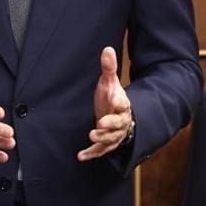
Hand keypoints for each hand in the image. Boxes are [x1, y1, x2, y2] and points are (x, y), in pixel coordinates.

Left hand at [77, 46, 132, 161]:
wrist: (117, 115)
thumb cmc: (112, 97)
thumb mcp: (110, 81)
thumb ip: (109, 68)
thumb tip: (107, 48)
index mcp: (123, 104)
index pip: (124, 104)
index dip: (120, 102)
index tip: (114, 101)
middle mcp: (121, 121)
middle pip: (118, 124)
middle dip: (110, 124)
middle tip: (101, 123)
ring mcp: (114, 134)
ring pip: (111, 139)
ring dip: (102, 139)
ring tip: (91, 136)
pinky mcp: (106, 144)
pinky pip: (100, 151)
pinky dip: (91, 154)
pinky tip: (81, 156)